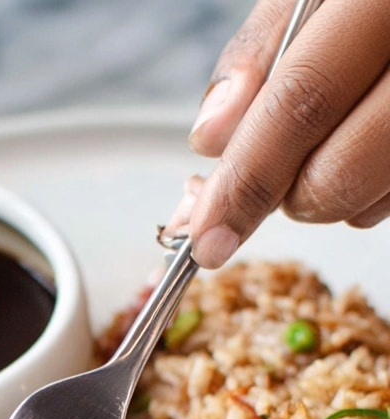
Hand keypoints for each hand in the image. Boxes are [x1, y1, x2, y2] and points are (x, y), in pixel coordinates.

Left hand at [179, 0, 389, 268]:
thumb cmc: (367, 0)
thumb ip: (263, 51)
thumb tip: (211, 138)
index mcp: (379, 1)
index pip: (303, 102)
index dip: (246, 178)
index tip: (206, 236)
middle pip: (337, 170)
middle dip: (283, 196)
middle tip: (269, 173)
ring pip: (368, 200)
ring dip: (324, 195)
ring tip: (327, 140)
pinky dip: (366, 193)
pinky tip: (366, 144)